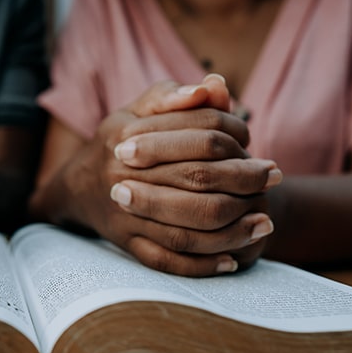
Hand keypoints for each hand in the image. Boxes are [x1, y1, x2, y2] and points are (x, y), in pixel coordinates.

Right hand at [65, 78, 279, 275]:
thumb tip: (214, 87)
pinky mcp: (126, 244)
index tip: (255, 139)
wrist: (76, 188)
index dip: (234, 133)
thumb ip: (173, 97)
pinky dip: (201, 265)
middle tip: (275, 177)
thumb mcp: (135, 110)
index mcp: (127, 135)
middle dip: (244, 179)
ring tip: (265, 222)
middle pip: (197, 178)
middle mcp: (124, 176)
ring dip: (232, 227)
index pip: (198, 132)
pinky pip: (167, 262)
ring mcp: (125, 215)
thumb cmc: (117, 143)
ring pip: (185, 227)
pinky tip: (231, 260)